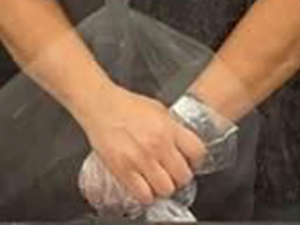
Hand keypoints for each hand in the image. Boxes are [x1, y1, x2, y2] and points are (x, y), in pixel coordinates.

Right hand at [78, 85, 204, 205]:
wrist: (101, 106)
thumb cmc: (127, 105)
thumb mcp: (159, 110)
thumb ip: (173, 128)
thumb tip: (183, 143)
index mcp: (169, 128)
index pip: (197, 152)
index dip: (196, 160)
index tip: (191, 162)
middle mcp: (158, 145)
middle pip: (183, 175)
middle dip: (181, 177)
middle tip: (174, 174)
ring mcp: (141, 159)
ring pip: (166, 189)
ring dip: (164, 188)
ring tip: (159, 181)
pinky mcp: (124, 170)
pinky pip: (144, 195)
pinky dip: (147, 195)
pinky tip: (144, 186)